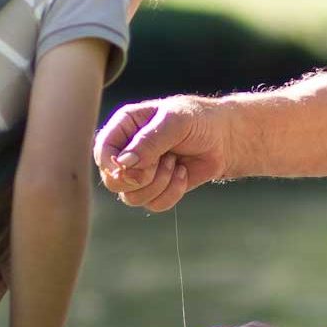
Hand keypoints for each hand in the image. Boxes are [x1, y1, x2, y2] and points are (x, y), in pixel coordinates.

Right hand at [94, 96, 231, 210]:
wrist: (224, 139)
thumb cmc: (199, 121)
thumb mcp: (176, 122)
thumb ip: (149, 141)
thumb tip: (124, 164)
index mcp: (125, 126)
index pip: (102, 149)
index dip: (110, 163)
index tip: (127, 167)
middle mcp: (127, 152)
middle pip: (112, 180)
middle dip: (141, 176)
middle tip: (164, 160)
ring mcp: (139, 173)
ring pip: (131, 197)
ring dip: (159, 183)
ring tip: (175, 162)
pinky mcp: (155, 190)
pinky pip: (153, 205)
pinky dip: (172, 192)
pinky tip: (183, 173)